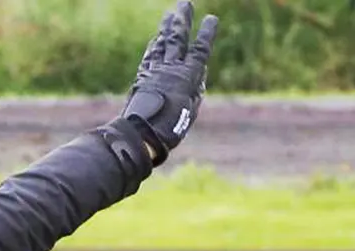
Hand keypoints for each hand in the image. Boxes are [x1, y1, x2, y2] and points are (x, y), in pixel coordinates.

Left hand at [120, 0, 217, 164]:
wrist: (142, 133)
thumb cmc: (171, 127)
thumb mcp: (191, 109)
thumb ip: (197, 89)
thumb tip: (200, 74)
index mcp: (187, 76)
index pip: (199, 49)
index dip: (206, 33)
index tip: (212, 18)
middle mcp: (171, 69)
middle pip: (176, 38)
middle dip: (182, 19)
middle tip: (184, 3)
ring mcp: (155, 71)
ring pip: (161, 44)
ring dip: (165, 27)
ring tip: (170, 14)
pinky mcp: (143, 77)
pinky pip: (150, 56)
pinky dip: (154, 46)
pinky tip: (155, 39)